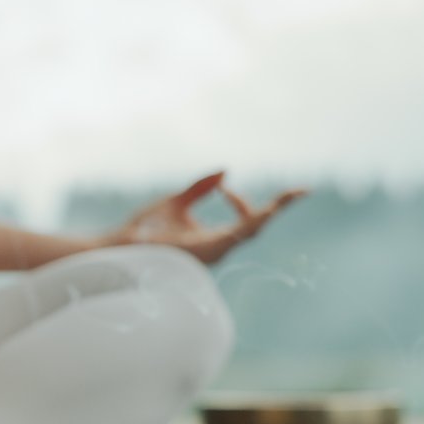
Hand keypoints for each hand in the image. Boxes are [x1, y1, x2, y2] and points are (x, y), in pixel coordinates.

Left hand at [105, 171, 305, 264]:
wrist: (120, 246)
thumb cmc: (143, 229)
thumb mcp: (176, 202)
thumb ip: (201, 188)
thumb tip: (226, 171)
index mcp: (212, 239)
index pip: (244, 221)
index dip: (243, 202)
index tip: (225, 187)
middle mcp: (217, 248)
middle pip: (258, 226)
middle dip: (281, 207)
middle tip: (304, 189)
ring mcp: (213, 252)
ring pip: (252, 231)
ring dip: (272, 211)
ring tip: (293, 194)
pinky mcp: (206, 252)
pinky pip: (236, 236)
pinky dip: (252, 220)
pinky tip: (266, 209)